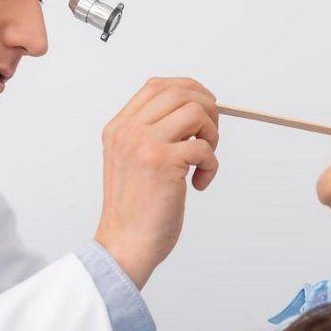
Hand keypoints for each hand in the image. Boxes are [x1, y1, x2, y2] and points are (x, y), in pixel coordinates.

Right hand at [94, 77, 219, 288]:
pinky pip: (204, 147)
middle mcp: (128, 131)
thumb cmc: (134, 210)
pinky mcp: (164, 163)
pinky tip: (200, 182)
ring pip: (196, 112)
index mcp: (118, 128)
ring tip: (204, 159)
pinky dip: (211, 164)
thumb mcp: (131, 161)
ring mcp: (144, 144)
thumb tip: (192, 112)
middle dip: (207, 109)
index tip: (205, 104)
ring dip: (211, 134)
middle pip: (180, 93)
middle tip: (210, 135)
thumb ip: (150, 135)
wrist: (125, 244)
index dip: (188, 89)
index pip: (156, 86)